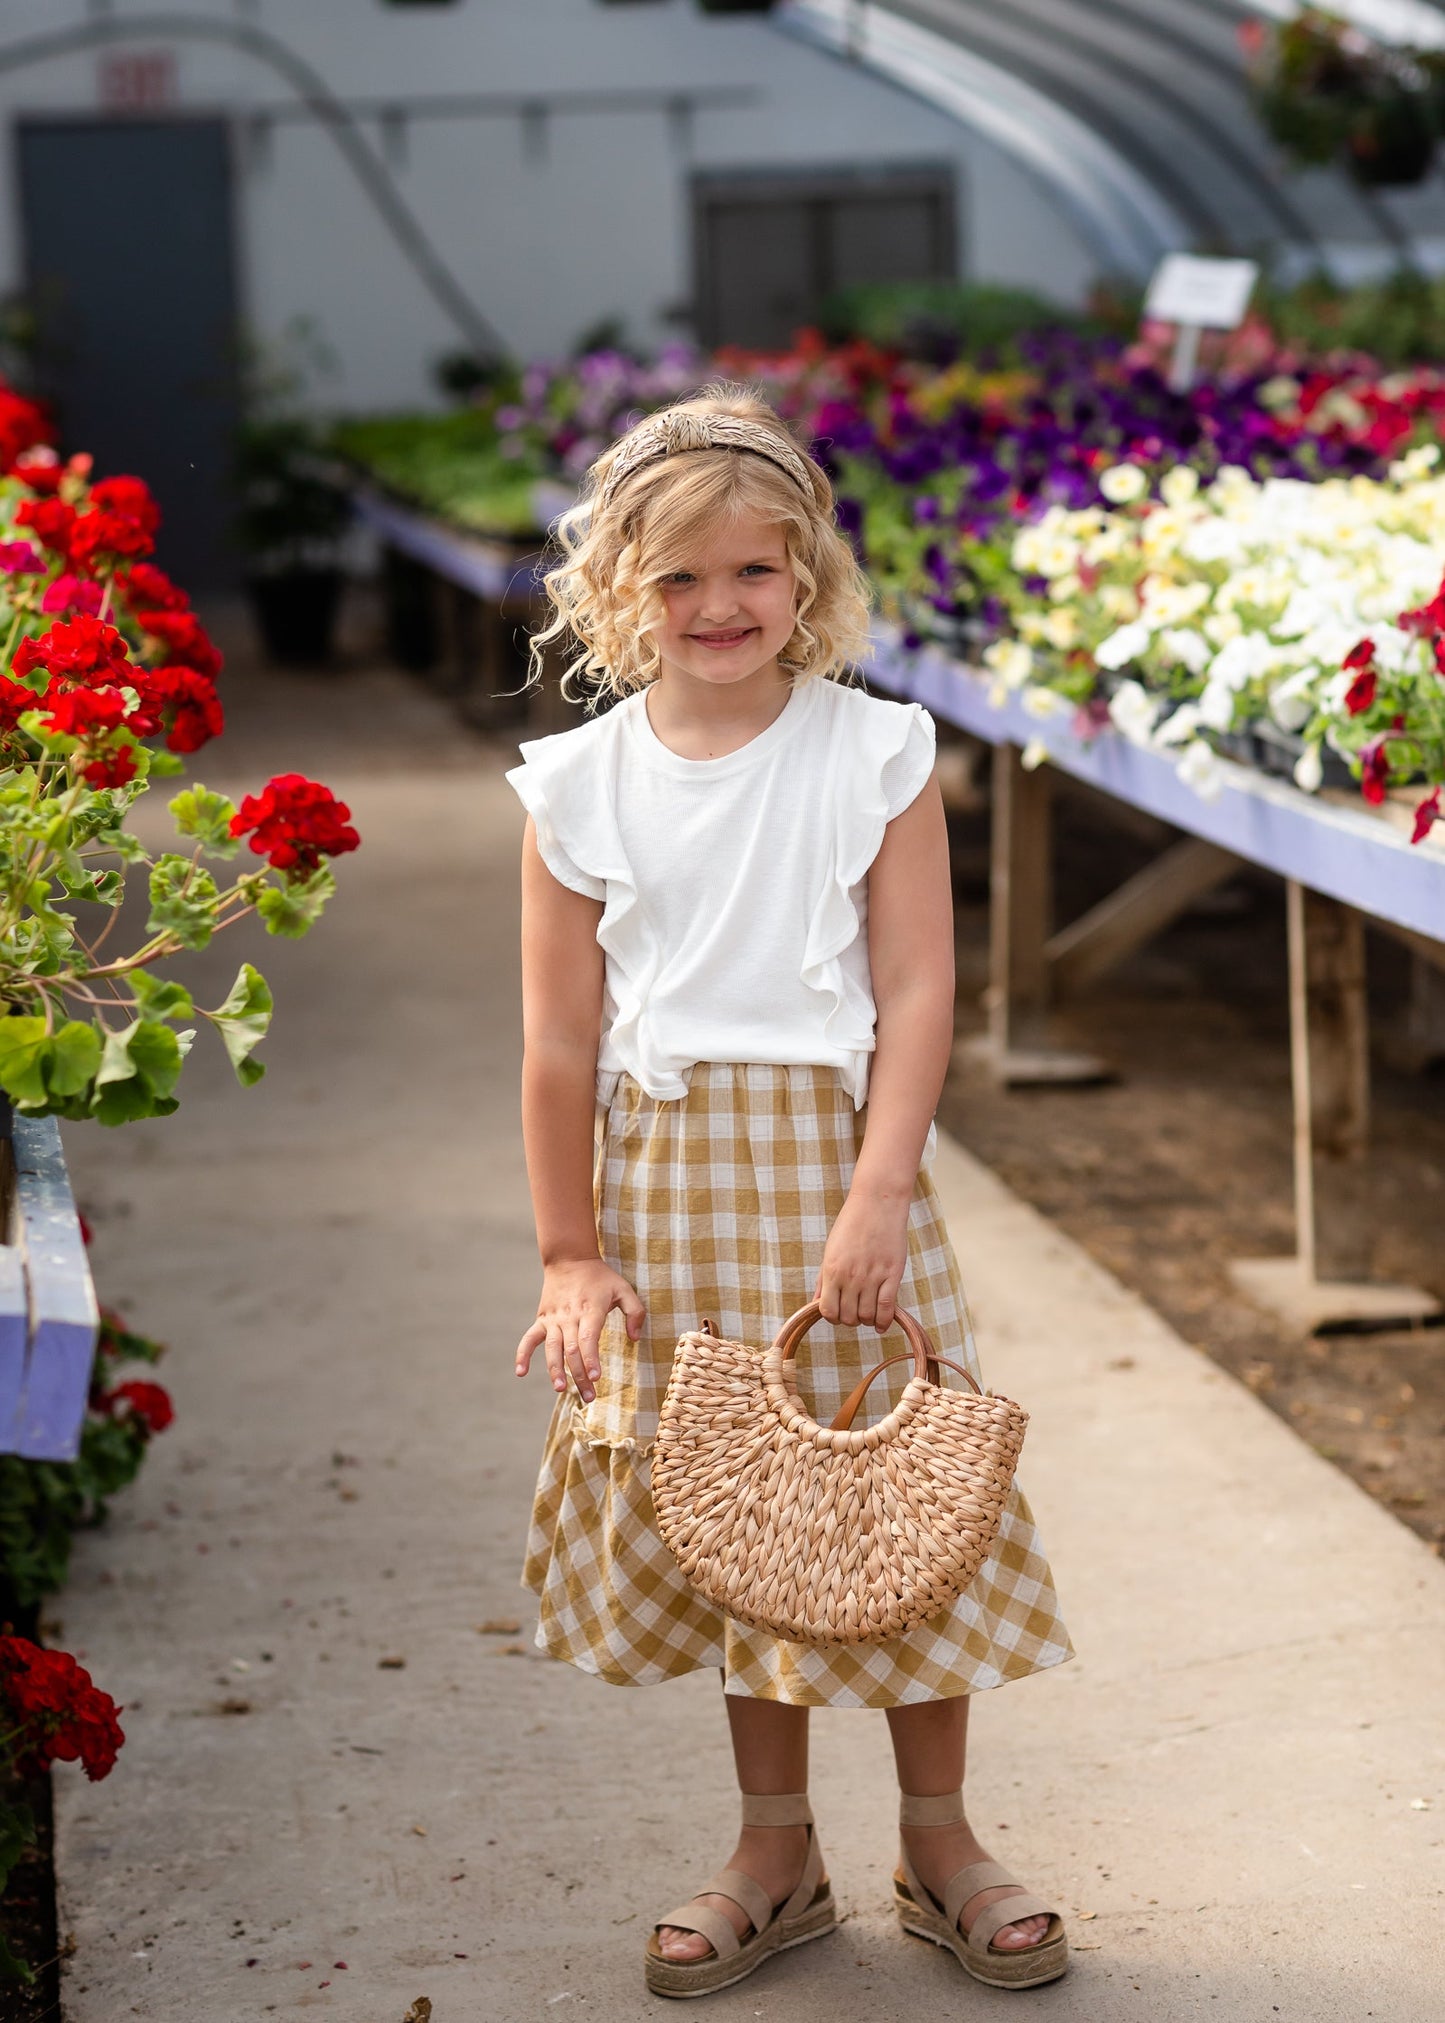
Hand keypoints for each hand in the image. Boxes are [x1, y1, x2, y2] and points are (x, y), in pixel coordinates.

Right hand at [515, 1260, 645, 1403]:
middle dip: (580, 1376)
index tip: (596, 1378)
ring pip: (552, 1348)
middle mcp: (569, 1316)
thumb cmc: (600, 1277)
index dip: (591, 1360)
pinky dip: (523, 1355)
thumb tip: (635, 1338)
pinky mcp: (542, 1319)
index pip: (588, 1339)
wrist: (569, 1258)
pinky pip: (529, 1339)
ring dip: (555, 1370)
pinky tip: (520, 1372)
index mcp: (591, 1310)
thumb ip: (635, 1312)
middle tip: (589, 1397)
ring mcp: (553, 1319)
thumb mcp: (624, 1288)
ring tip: (560, 1389)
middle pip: (572, 1350)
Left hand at [814, 1190, 909, 1331]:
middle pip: (848, 1317)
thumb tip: (815, 1303)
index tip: (838, 1312)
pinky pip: (887, 1308)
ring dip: (867, 1320)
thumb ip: (823, 1279)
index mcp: (832, 1270)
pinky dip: (884, 1321)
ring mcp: (872, 1277)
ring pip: (867, 1316)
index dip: (832, 1317)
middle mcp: (850, 1277)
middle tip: (855, 1311)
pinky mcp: (892, 1275)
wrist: (877, 1203)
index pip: (828, 1311)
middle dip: (850, 1319)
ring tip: (868, 1313)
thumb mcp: (830, 1250)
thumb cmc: (851, 1224)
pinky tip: (882, 1324)